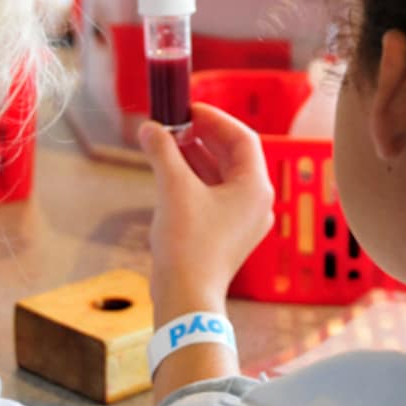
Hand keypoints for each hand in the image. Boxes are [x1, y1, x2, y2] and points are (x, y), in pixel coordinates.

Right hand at [138, 103, 273, 324]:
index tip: (187, 108)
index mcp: (255, 187)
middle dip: (200, 136)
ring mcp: (242, 219)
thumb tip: (149, 128)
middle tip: (172, 122)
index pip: (241, 137)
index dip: (214, 118)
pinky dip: (193, 178)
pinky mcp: (225, 232)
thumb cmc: (188, 244)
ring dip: (193, 156)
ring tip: (164, 142)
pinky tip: (168, 169)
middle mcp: (255, 201)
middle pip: (231, 155)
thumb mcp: (173, 188)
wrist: (186, 297)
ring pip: (220, 175)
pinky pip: (212, 194)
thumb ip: (162, 151)